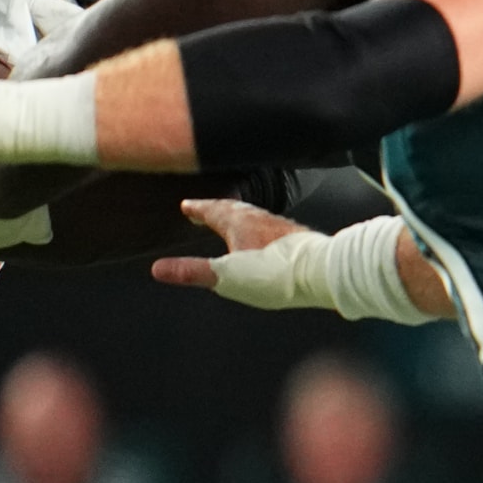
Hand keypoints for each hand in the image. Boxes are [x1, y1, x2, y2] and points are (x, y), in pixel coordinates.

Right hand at [151, 197, 314, 292]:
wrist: (324, 273)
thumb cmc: (276, 274)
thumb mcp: (226, 276)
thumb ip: (193, 272)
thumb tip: (158, 269)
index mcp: (239, 223)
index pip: (212, 210)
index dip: (198, 209)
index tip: (187, 205)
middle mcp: (262, 219)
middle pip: (234, 209)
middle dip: (217, 209)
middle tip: (204, 210)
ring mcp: (283, 228)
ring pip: (256, 217)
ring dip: (240, 217)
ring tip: (233, 222)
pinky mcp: (301, 240)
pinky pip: (275, 229)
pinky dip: (263, 230)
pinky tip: (270, 242)